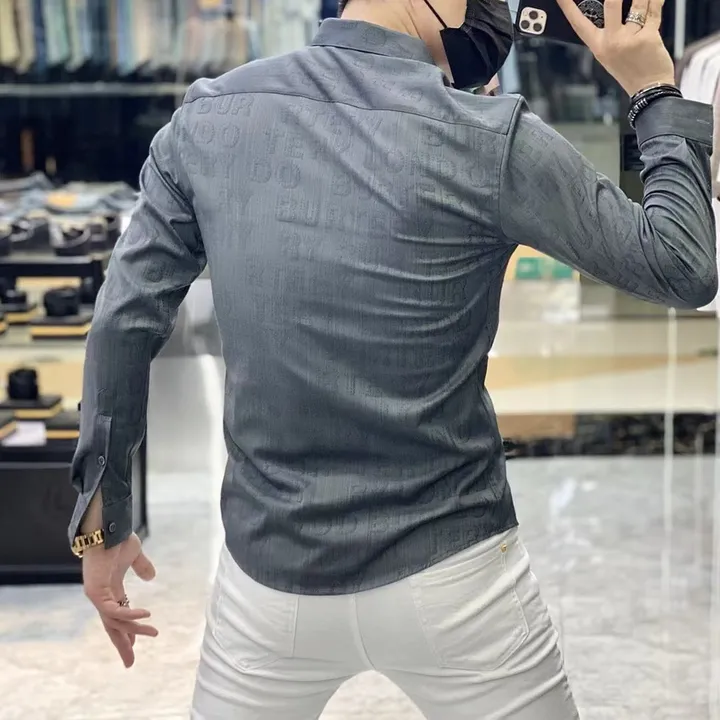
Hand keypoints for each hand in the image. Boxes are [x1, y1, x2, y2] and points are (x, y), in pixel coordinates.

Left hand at [82, 532, 157, 667]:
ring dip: (134, 629)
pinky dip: (130, 614)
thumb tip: (152, 577)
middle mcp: (102, 596)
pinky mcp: (96, 593)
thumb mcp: (135, 555)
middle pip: (112, 626)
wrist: (107, 529)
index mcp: (110, 589)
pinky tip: (146, 614)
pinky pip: (114, 611)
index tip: (135, 643)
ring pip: (115, 621)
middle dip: (122, 644)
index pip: (118, 615)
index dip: (128, 629)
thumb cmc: (119, 538)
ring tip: (153, 632)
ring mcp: (97, 595)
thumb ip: (142, 566)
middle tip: (130, 663)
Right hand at [557, 0, 675, 95]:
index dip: (568, 8)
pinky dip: (656, 0)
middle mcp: (611, 42)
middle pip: (611, 4)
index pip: (579, 23)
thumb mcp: (611, 54)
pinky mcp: (648, 37)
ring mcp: (629, 39)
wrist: (649, 88)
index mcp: (598, 46)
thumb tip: (613, 4)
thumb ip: (610, 31)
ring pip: (638, 3)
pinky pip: (654, 10)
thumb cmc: (630, 70)